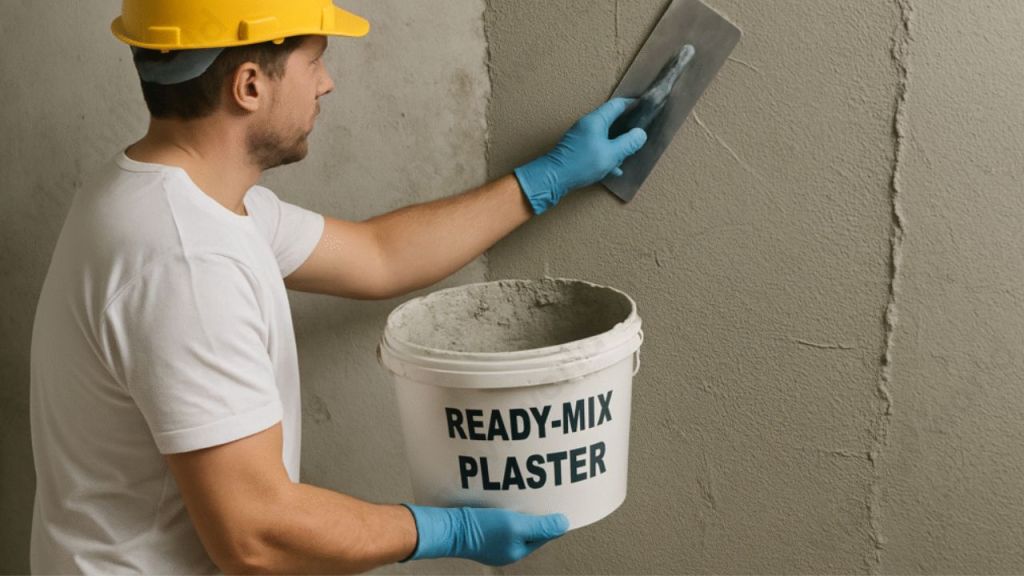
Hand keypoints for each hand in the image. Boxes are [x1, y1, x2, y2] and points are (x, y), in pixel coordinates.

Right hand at [403, 504, 569, 565]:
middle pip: (528, 528)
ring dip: (520, 508)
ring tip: (526, 492)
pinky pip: (500, 517)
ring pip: (514, 521)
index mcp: (516, 552)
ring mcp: (492, 539)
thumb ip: (541, 527)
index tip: (558, 503)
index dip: (550, 519)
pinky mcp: (480, 528)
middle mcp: (505, 548)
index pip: (542, 535)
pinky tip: (506, 496)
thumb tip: (564, 525)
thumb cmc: (481, 529)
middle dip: (535, 512)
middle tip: (543, 493)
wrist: (447, 527)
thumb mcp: (516, 526)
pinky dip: (505, 507)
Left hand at [514, 98, 648, 214]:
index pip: (617, 104)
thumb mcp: (611, 154)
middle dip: (626, 126)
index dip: (632, 104)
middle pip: (611, 120)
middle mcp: (587, 125)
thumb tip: (640, 134)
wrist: (552, 178)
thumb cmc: (581, 164)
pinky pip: (597, 147)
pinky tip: (614, 169)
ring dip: (617, 143)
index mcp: (596, 120)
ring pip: (605, 135)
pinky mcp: (577, 150)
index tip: (645, 106)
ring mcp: (581, 137)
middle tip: (640, 131)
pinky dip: (607, 154)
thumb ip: (628, 143)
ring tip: (629, 152)